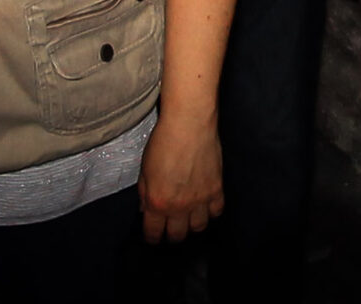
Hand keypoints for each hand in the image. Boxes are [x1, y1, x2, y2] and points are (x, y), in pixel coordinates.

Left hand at [139, 113, 222, 242]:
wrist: (189, 124)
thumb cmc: (163, 142)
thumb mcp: (144, 168)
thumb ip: (144, 193)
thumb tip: (145, 209)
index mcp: (157, 201)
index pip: (153, 233)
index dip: (152, 237)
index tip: (153, 236)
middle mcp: (179, 206)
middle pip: (177, 235)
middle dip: (171, 235)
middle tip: (170, 229)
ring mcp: (200, 200)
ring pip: (198, 227)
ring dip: (192, 226)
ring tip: (189, 219)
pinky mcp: (216, 190)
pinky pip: (216, 212)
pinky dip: (210, 212)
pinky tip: (205, 206)